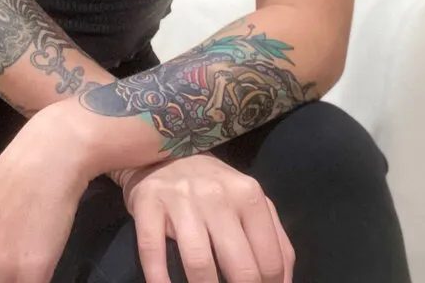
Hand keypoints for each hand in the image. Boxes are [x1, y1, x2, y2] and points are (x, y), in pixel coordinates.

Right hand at [119, 153, 293, 282]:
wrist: (164, 155)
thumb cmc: (214, 189)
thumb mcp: (250, 204)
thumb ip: (276, 241)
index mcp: (249, 195)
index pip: (270, 261)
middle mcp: (217, 194)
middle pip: (239, 267)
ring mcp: (182, 198)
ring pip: (199, 263)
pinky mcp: (148, 202)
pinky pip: (153, 250)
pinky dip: (160, 279)